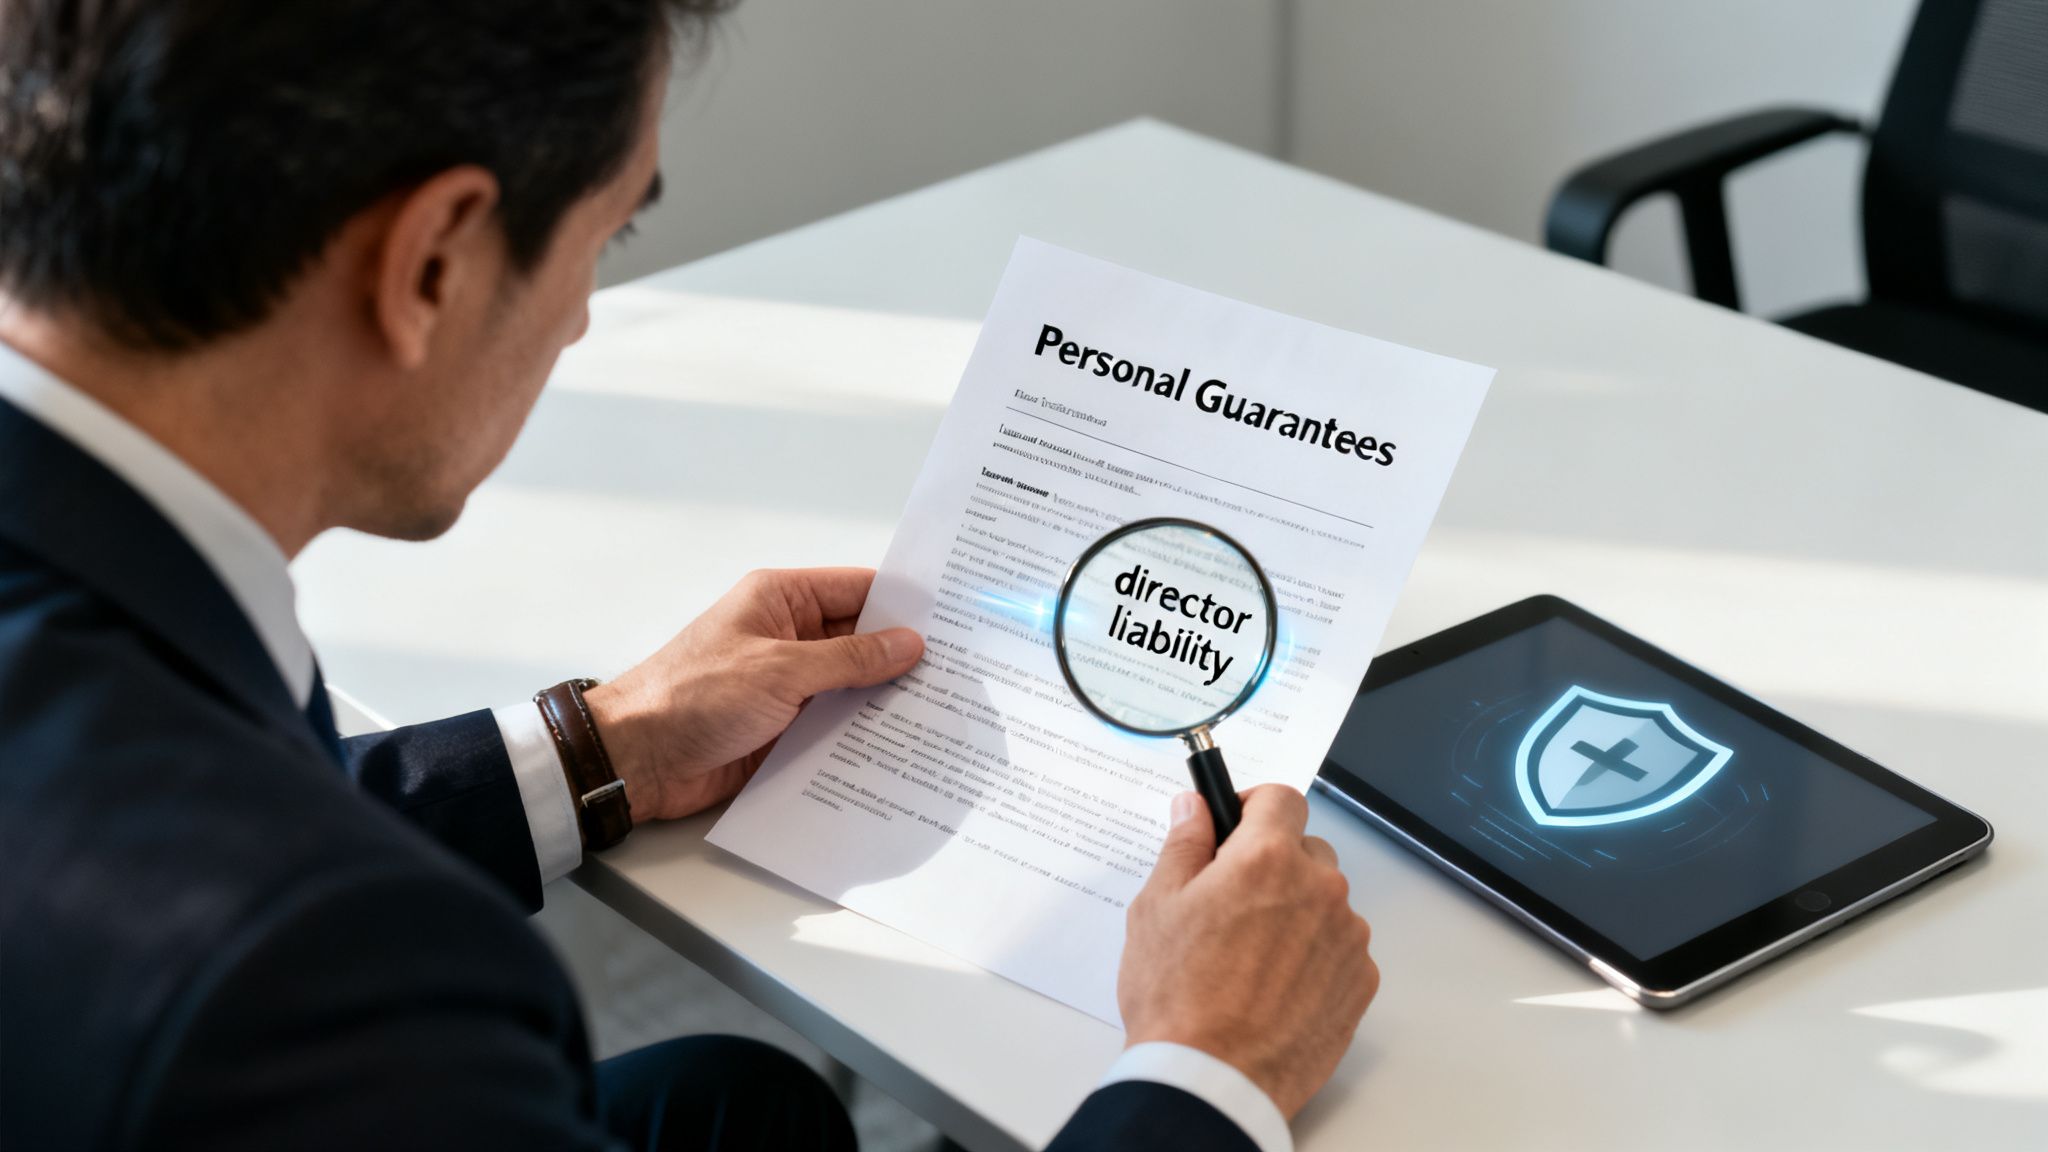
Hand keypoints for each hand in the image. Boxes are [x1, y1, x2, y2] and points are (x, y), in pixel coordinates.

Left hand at [583, 568, 922, 821]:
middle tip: (963, 673)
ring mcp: (788, 685)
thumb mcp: (780, 670)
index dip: (905, 603)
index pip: (858, 589)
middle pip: (862, 640)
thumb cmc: (690, 697)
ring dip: (887, 700)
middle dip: (905, 657)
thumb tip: (907, 644)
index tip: (955, 618)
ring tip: (946, 713)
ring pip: (854, 687)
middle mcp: (788, 637)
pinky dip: (864, 735)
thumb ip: (849, 659)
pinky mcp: (785, 728)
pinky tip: (902, 747)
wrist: (637, 760)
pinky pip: (836, 726)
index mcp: (781, 600)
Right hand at [1117, 785, 1377, 1118]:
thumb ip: (1184, 844)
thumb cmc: (1178, 998)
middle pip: (1306, 850)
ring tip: (1249, 955)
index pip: (1281, 798)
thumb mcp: (1157, 907)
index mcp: (1267, 859)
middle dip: (1273, 862)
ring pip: (1325, 901)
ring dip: (1296, 911)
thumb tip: (1194, 806)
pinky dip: (1314, 955)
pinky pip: (1340, 948)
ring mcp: (1347, 938)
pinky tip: (1273, 985)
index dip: (1255, 806)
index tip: (1236, 823)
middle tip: (1231, 901)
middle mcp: (1319, 890)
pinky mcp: (1361, 982)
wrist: (1213, 1079)